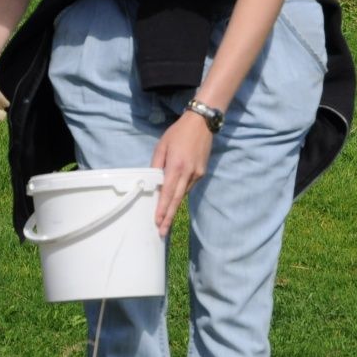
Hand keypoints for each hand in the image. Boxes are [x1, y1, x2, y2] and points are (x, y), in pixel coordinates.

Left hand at [150, 111, 212, 235]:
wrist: (202, 124)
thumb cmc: (178, 133)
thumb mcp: (161, 146)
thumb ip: (157, 165)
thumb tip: (154, 181)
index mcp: (176, 166)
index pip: (168, 193)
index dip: (162, 209)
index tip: (158, 222)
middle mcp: (189, 173)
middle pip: (177, 200)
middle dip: (168, 217)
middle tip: (162, 232)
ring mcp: (197, 174)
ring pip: (183, 194)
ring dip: (174, 207)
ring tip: (165, 220)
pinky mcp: (202, 173)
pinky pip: (188, 186)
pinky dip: (180, 193)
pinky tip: (174, 199)